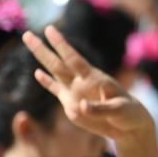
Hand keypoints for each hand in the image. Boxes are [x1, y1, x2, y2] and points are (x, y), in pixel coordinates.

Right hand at [23, 25, 153, 141]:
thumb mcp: (119, 110)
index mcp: (95, 79)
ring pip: (55, 73)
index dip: (62, 46)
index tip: (49, 30)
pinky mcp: (73, 105)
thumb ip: (99, 109)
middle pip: (58, 64)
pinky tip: (37, 73)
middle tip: (26, 34)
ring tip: (30, 42)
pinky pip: (57, 91)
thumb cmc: (129, 114)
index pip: (74, 60)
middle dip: (42, 49)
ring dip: (42, 59)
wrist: (130, 126)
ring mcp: (76, 92)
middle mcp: (82, 82)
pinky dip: (47, 83)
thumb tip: (80, 105)